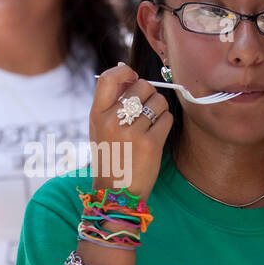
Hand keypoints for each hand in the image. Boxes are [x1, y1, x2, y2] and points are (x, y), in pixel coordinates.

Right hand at [91, 61, 172, 198]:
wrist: (116, 193)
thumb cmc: (111, 158)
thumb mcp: (100, 129)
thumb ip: (111, 103)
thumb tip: (129, 73)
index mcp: (97, 115)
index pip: (108, 78)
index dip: (125, 72)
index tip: (132, 77)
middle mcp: (112, 121)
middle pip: (142, 86)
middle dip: (149, 94)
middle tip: (146, 109)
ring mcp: (131, 132)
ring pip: (158, 101)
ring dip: (159, 109)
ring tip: (151, 124)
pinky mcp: (150, 143)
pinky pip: (167, 118)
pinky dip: (165, 123)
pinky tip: (156, 135)